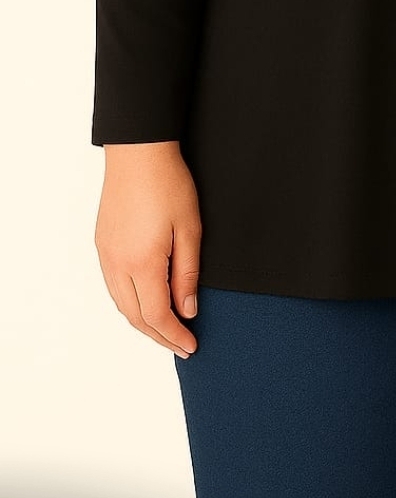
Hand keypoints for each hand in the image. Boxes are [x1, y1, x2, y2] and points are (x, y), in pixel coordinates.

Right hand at [95, 143, 201, 358]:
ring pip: (122, 304)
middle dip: (159, 336)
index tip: (191, 345)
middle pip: (136, 317)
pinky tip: (146, 301)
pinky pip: (114, 286)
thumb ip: (188, 273)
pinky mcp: (102, 244)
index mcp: (143, 262)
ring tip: (166, 328)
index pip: (158, 315)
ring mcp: (106, 254)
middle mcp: (118, 264)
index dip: (175, 335)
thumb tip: (188, 309)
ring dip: (143, 322)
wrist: (138, 152)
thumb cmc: (168, 184)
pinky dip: (131, 302)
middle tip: (180, 345)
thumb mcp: (190, 228)